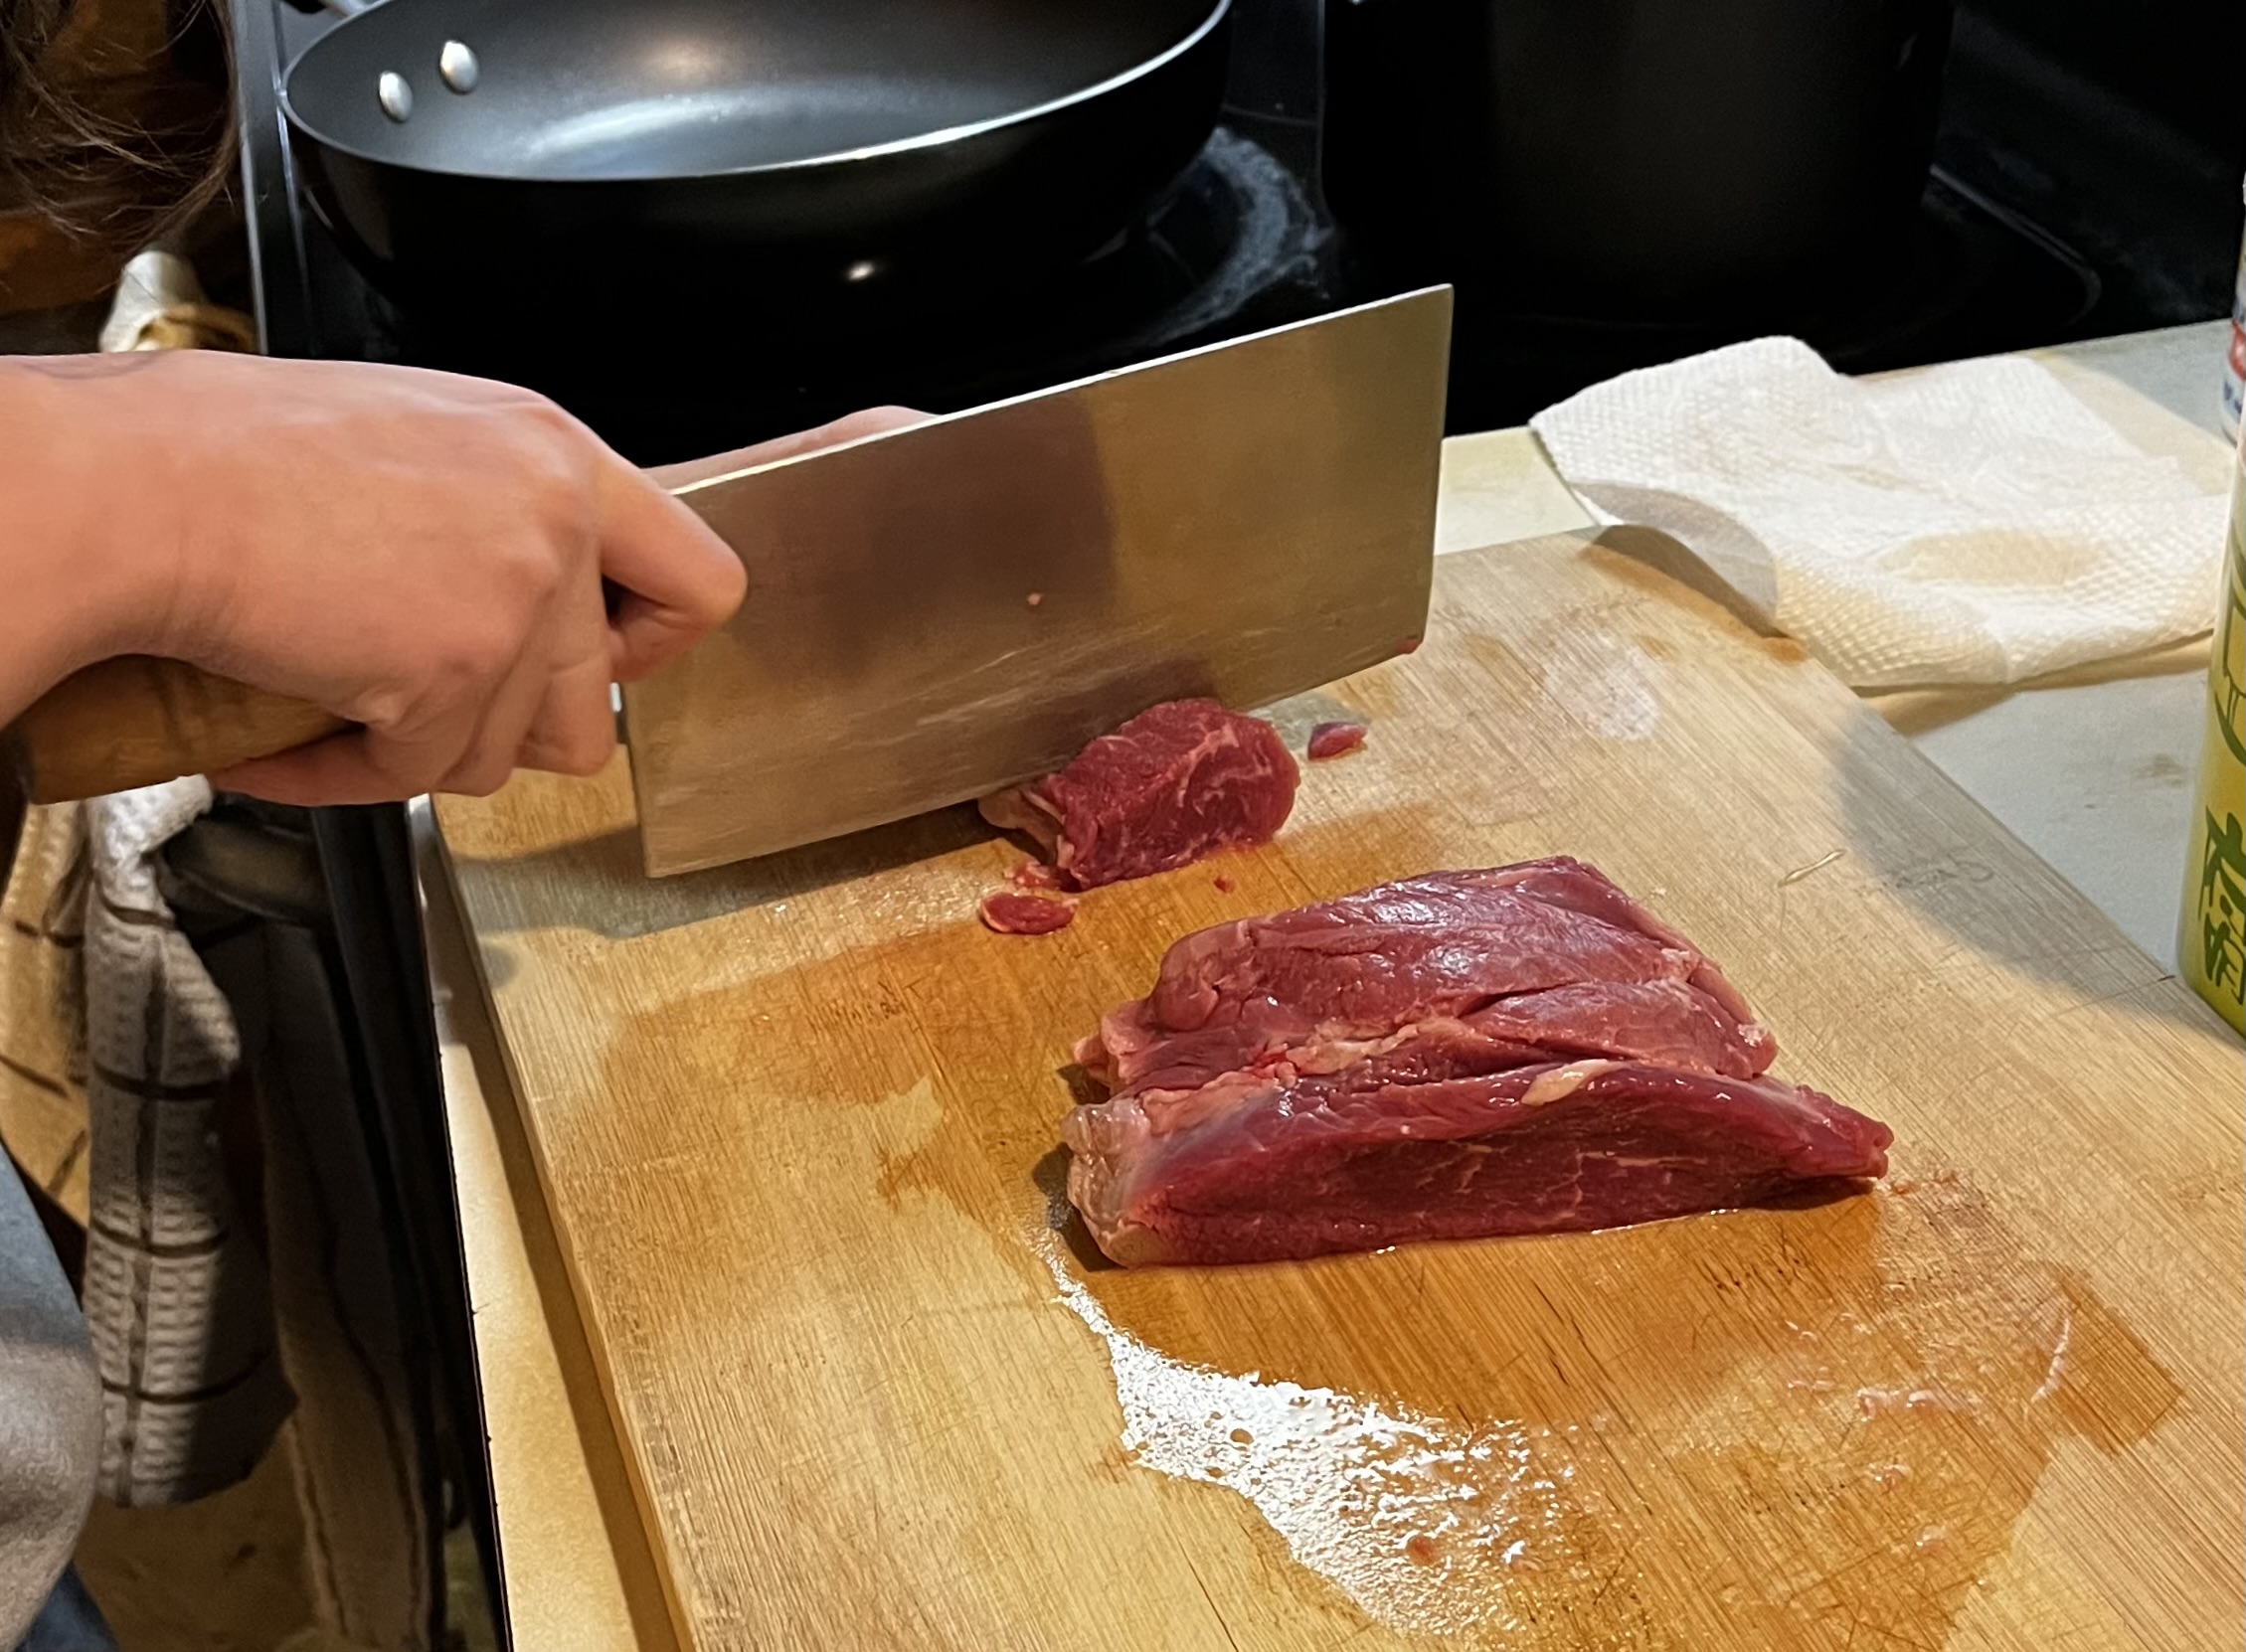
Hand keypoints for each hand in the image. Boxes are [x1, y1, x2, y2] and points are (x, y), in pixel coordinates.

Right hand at [5, 350, 918, 803]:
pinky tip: (294, 731)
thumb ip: (502, 511)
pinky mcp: (454, 673)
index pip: (699, 577)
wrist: (140, 487)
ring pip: (511, 754)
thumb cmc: (231, 453)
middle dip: (514, 724)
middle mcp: (556, 522)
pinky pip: (423, 775)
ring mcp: (515, 601)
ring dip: (426, 749)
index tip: (605, 660)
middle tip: (437, 703)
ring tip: (343, 704)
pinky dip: (350, 773)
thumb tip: (529, 594)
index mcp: (554, 451)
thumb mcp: (416, 438)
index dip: (652, 643)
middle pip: (599, 702)